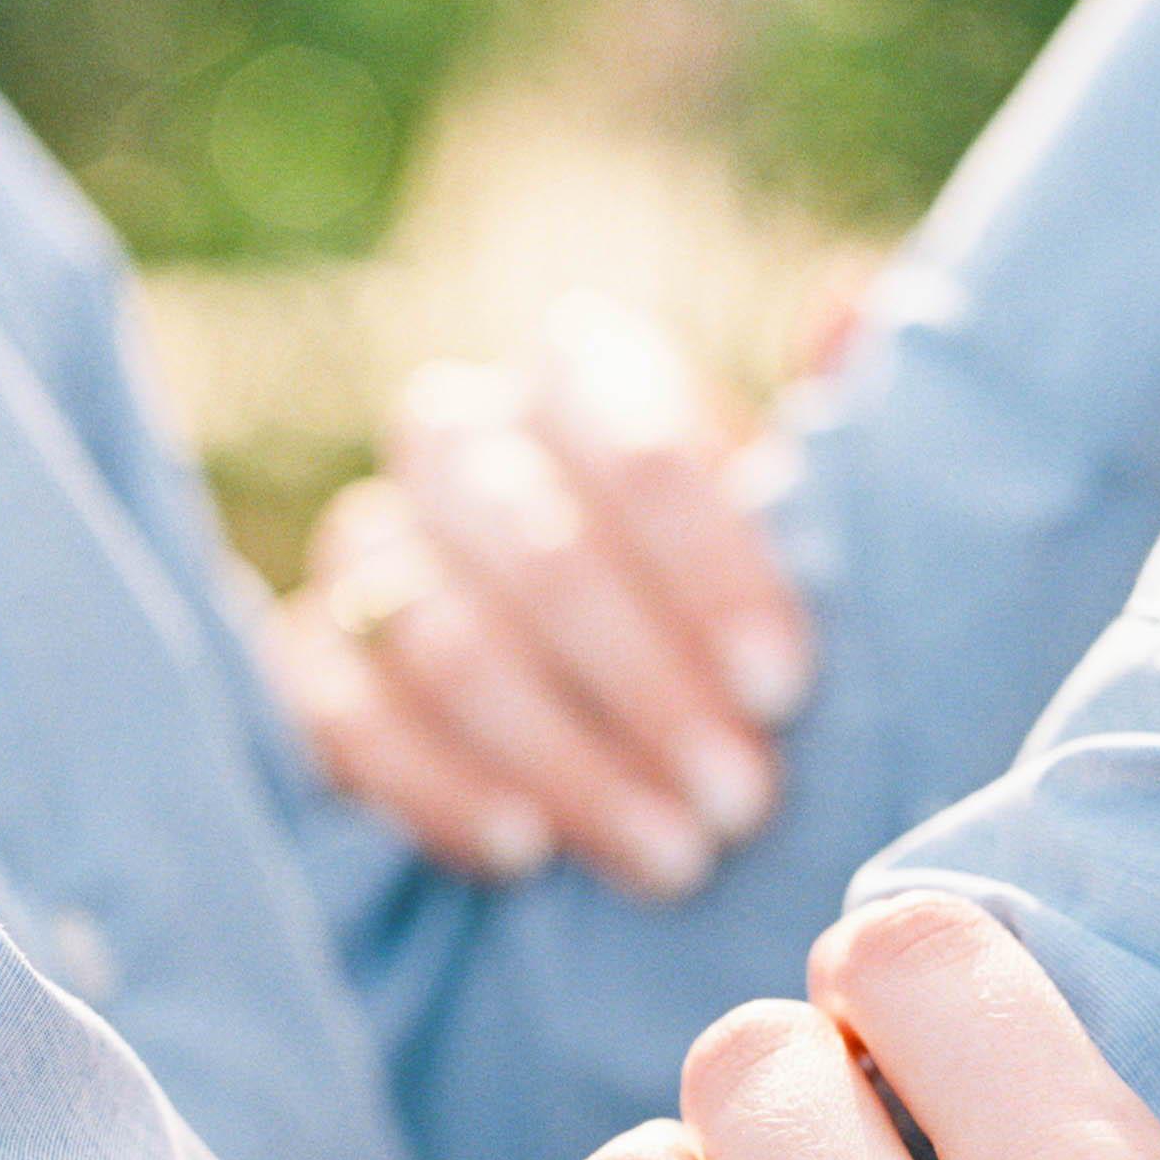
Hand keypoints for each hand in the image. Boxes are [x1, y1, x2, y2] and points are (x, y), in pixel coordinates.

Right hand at [264, 294, 816, 901]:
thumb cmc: (724, 599)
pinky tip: (525, 850)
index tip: (785, 688)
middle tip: (743, 802)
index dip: (710, 567)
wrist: (603, 703)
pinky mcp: (311, 660)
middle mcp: (458, 439)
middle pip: (539, 552)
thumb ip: (830, 421)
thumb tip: (848, 302)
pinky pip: (345, 721)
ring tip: (673, 857)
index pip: (632, 440)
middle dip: (651, 690)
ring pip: (447, 644)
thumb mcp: (799, 519)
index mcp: (582, 374)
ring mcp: (368, 546)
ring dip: (569, 762)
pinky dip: (439, 789)